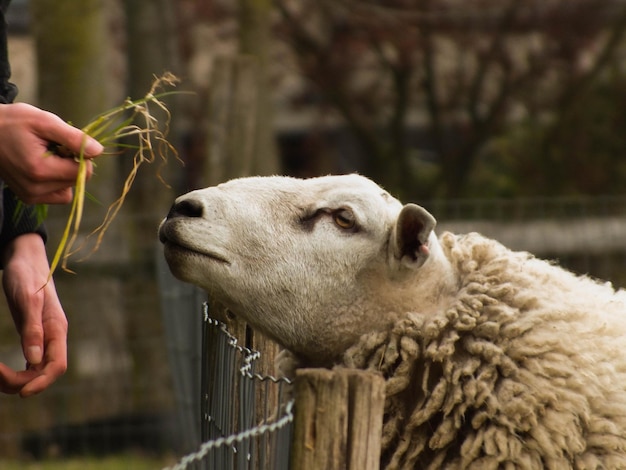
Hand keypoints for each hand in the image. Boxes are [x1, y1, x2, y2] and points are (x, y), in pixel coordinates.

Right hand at [0, 102, 102, 204]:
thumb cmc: (13, 122)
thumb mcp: (44, 121)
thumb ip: (73, 137)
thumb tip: (97, 151)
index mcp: (40, 170)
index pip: (83, 172)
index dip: (81, 154)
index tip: (63, 142)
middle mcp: (35, 189)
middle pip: (77, 180)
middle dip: (71, 162)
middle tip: (51, 146)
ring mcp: (31, 196)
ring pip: (70, 188)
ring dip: (65, 172)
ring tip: (45, 155)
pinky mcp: (29, 198)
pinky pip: (59, 194)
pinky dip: (57, 181)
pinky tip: (43, 166)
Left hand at [0, 233, 67, 396]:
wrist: (24, 259)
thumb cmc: (26, 275)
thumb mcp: (28, 300)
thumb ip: (33, 329)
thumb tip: (35, 360)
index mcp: (57, 329)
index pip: (57, 366)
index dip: (42, 382)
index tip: (21, 393)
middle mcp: (53, 336)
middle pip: (46, 372)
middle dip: (23, 382)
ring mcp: (44, 337)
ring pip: (36, 370)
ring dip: (17, 379)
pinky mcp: (34, 335)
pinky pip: (29, 362)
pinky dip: (16, 370)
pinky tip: (3, 371)